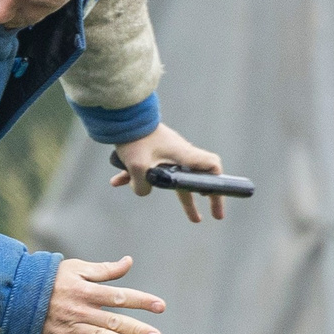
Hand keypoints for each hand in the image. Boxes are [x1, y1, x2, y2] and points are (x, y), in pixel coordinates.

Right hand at [41, 256, 165, 333]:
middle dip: (136, 329)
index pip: (120, 296)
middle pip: (113, 320)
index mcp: (87, 290)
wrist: (19, 294)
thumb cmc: (53, 279)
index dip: (141, 301)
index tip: (161, 306)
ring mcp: (69, 325)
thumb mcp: (77, 268)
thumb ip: (104, 270)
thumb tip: (129, 262)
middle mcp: (80, 309)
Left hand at [111, 122, 225, 222]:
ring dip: (174, 193)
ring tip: (176, 209)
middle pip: (192, 180)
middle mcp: (179, 154)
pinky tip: (117, 181)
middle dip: (200, 200)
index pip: (211, 166)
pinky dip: (136, 175)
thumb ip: (141, 186)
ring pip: (171, 177)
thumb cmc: (135, 138)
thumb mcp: (137, 167)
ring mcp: (165, 152)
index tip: (214, 197)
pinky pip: (148, 167)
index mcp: (184, 156)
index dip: (217, 182)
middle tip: (212, 217)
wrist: (123, 116)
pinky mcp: (151, 149)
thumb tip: (142, 190)